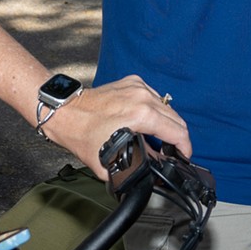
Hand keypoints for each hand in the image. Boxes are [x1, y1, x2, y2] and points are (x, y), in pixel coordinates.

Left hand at [42, 74, 191, 176]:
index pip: (178, 132)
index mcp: (142, 114)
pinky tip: (148, 122)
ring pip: (166, 107)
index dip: (185, 148)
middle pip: (176, 119)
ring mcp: (137, 87)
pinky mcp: (131, 83)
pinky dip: (155, 111)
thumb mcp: (111, 162)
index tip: (184, 156)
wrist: (65, 113)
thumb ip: (138, 166)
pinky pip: (153, 97)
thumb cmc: (82, 133)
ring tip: (161, 139)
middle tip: (174, 152)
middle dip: (178, 138)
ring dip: (167, 124)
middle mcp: (142, 96)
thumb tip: (153, 166)